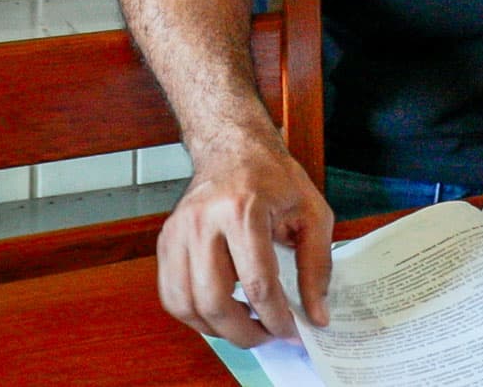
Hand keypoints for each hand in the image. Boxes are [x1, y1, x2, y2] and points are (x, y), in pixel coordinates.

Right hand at [154, 132, 334, 347]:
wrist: (232, 147)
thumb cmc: (272, 178)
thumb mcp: (312, 214)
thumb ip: (317, 267)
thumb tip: (317, 314)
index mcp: (243, 210)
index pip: (258, 283)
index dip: (276, 318)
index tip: (291, 331)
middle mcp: (203, 222)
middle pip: (214, 301)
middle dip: (245, 332)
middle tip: (267, 335)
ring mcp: (178, 232)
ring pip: (185, 304)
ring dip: (217, 329)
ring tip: (244, 325)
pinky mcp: (165, 241)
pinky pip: (171, 295)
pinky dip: (194, 315)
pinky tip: (220, 311)